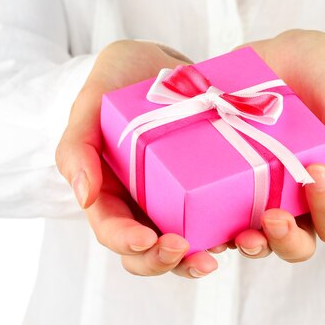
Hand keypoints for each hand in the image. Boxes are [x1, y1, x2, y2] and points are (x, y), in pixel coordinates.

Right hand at [56, 40, 217, 277]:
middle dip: (167, 261)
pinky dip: (230, 229)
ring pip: (186, 245)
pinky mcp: (207, 188)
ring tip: (223, 251)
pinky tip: (247, 227)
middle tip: (190, 253)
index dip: (127, 242)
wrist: (159, 62)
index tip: (147, 239)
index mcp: (111, 192)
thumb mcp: (90, 103)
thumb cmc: (117, 80)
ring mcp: (176, 199)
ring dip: (201, 258)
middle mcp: (143, 203)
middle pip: (150, 252)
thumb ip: (77, 145)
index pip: (113, 231)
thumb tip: (84, 196)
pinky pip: (217, 218)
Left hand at [227, 30, 324, 260]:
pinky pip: (216, 221)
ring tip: (242, 232)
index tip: (317, 172)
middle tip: (274, 215)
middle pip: (297, 245)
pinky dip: (211, 230)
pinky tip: (204, 225)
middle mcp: (292, 199)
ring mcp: (255, 197)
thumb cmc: (311, 71)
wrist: (269, 53)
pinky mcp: (221, 187)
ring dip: (252, 244)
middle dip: (288, 240)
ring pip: (257, 242)